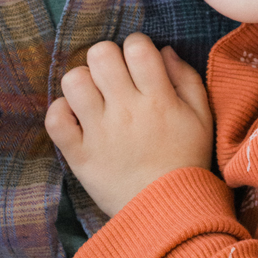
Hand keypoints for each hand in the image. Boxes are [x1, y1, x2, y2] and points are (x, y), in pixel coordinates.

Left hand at [45, 33, 213, 216]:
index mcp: (158, 98)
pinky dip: (61, 113)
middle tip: (114, 77)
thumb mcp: (202, 117)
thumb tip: (163, 50)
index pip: (137, 46)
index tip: (139, 61)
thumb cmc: (186, 160)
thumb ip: (187, 78)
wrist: (167, 212)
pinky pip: (55, 119)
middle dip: (106, 57)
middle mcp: (126, 110)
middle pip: (100, 55)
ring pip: (74, 81)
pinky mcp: (80, 155)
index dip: (136, 45)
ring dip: (82, 82)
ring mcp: (100, 132)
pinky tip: (77, 118)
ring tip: (93, 96)